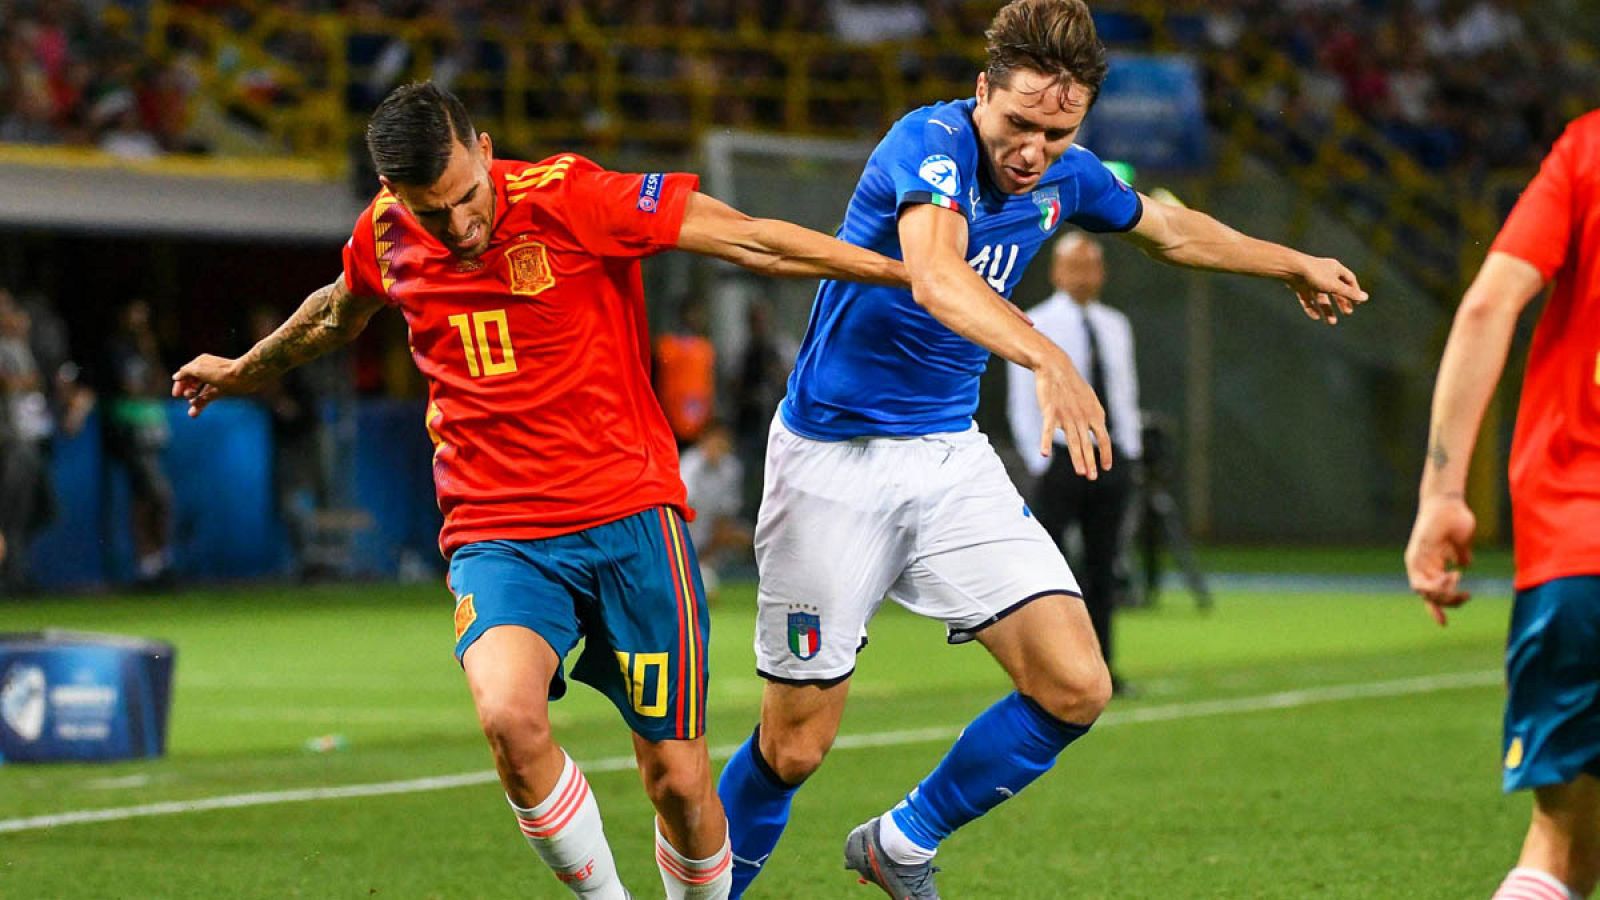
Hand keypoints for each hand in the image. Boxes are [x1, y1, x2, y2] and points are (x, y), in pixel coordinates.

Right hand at [171, 354, 257, 417]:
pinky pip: (209, 396)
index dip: (179, 384)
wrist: (245, 376)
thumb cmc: (221, 372)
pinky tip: (195, 412)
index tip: (176, 395)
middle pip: (192, 383)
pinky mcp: (223, 389)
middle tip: (188, 397)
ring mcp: (215, 381)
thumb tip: (176, 377)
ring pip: (201, 392)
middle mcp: (207, 371)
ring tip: (192, 413)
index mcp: (200, 363)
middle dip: (187, 392)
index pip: (185, 373)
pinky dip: (202, 403)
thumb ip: (185, 372)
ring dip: (194, 401)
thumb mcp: (198, 369)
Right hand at [1033, 353, 1110, 480]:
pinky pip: (1048, 430)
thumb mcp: (1089, 400)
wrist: (1056, 367)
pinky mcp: (1050, 411)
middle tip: (1092, 477)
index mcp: (1094, 414)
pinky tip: (1044, 454)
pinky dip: (1046, 441)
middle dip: (1091, 461)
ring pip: (1072, 440)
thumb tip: (1100, 431)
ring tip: (1080, 472)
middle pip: (1088, 443)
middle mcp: (1082, 416)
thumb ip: (1094, 416)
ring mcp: (1066, 415)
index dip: (1106, 454)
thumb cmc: (1072, 386)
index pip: (1104, 438)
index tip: (1106, 468)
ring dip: (1077, 457)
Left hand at [1287, 256, 1367, 324]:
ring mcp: (1310, 280)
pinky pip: (1307, 298)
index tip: (1357, 303)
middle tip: (1347, 313)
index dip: (1354, 291)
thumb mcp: (1334, 286)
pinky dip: (1312, 308)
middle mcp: (1324, 273)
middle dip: (1341, 302)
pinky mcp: (1299, 286)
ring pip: (1321, 297)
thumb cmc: (1315, 274)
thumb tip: (1365, 298)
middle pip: (1335, 289)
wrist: (1291, 268)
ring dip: (1327, 309)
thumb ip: (1349, 293)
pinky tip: (1316, 317)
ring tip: (1331, 322)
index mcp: (1335, 268)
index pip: (1349, 280)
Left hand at [1403, 493, 1476, 625]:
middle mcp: (1421, 565)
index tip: (1444, 624)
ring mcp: (1417, 560)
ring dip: (1442, 594)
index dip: (1436, 609)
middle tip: (1466, 596)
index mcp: (1430, 565)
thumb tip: (1465, 563)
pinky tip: (1454, 577)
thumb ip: (1460, 554)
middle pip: (1428, 596)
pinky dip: (1437, 585)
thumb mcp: (1461, 542)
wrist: (1447, 502)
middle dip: (1446, 603)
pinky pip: (1422, 579)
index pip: (1430, 594)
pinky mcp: (1416, 555)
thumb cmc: (1456, 519)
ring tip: (1459, 585)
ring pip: (1424, 591)